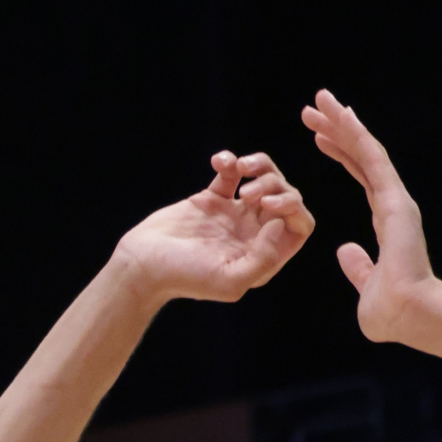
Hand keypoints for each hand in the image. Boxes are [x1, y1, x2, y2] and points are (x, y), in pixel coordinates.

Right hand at [114, 151, 313, 308]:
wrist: (143, 263)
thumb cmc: (184, 277)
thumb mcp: (230, 280)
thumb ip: (264, 258)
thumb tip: (280, 223)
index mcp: (263, 258)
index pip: (298, 227)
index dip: (293, 209)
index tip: (268, 205)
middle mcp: (253, 236)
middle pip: (286, 198)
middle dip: (276, 185)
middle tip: (248, 193)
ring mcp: (233, 216)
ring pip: (264, 179)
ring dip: (259, 166)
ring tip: (239, 168)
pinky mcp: (212, 199)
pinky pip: (232, 173)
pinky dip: (230, 161)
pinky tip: (219, 162)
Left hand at [301, 89, 441, 359]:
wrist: (410, 315)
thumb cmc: (392, 312)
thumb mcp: (365, 284)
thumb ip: (358, 266)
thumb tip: (345, 249)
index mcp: (386, 221)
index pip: (360, 177)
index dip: (339, 155)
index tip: (319, 139)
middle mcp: (391, 204)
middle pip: (360, 157)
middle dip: (336, 131)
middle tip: (313, 110)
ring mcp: (395, 199)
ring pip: (365, 150)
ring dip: (342, 124)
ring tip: (320, 100)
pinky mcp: (394, 200)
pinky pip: (372, 159)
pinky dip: (356, 135)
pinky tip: (341, 114)